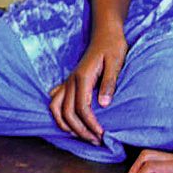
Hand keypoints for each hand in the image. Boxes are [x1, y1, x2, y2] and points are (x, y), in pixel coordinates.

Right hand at [49, 28, 126, 144]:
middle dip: (80, 130)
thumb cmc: (113, 46)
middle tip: (96, 141)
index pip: (82, 107)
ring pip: (56, 108)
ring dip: (66, 125)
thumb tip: (104, 104)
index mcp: (83, 77)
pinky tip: (70, 124)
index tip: (102, 135)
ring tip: (82, 136)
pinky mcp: (69, 82)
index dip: (90, 124)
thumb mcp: (116, 62)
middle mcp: (71, 80)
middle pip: (67, 112)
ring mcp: (68, 81)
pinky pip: (56, 101)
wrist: (105, 32)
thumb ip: (109, 83)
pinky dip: (59, 115)